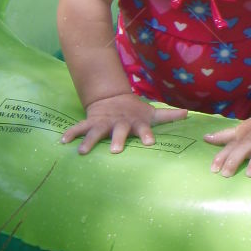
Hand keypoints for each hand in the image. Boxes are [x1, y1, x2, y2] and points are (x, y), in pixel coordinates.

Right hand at [61, 93, 189, 153]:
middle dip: (117, 140)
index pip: (143, 129)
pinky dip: (71, 133)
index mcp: (135, 123)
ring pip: (96, 131)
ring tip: (82, 151)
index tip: (150, 142)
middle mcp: (119, 123)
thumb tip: (188, 114)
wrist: (113, 98)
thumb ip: (168, 116)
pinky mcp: (91, 122)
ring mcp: (104, 122)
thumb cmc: (135, 112)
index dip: (147, 135)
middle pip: (119, 131)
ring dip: (89, 141)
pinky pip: (79, 128)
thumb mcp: (151, 113)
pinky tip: (62, 141)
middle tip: (116, 150)